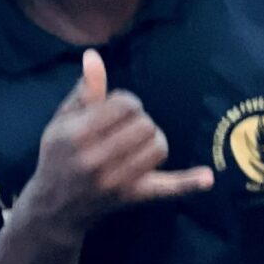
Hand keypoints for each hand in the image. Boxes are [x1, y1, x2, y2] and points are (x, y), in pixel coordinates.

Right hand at [26, 50, 215, 243]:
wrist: (55, 207)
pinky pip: (167, 188)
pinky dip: (188, 183)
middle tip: (124, 129)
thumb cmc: (58, 156)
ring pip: (159, 146)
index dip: (126, 102)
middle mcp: (97, 159)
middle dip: (138, 120)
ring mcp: (118, 181)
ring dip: (153, 140)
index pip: (125, 104)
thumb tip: (94, 56)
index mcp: (79, 134)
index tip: (117, 111)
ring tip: (137, 144)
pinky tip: (208, 178)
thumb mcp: (61, 121)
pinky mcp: (134, 196)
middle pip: (145, 124)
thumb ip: (84, 90)